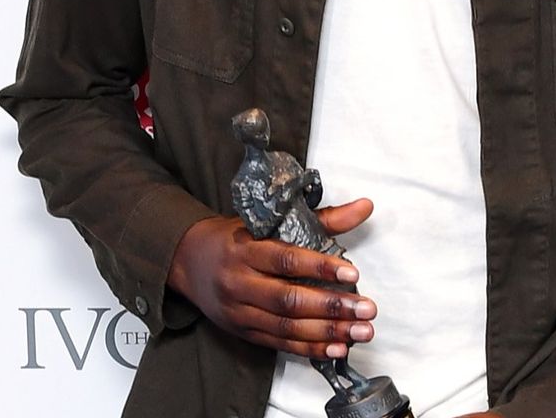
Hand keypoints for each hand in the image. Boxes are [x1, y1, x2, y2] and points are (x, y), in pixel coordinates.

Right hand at [165, 199, 376, 358]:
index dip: (319, 267)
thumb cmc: (238, 238)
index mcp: (245, 250)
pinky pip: (279, 344)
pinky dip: (310, 349)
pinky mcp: (243, 332)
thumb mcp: (272, 222)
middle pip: (288, 299)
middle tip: (367, 310)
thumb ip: (322, 218)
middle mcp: (239, 283)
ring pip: (286, 326)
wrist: (189, 261)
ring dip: (327, 332)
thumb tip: (365, 206)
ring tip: (361, 331)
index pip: (285, 259)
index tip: (352, 273)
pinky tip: (337, 348)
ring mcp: (239, 312)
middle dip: (331, 307)